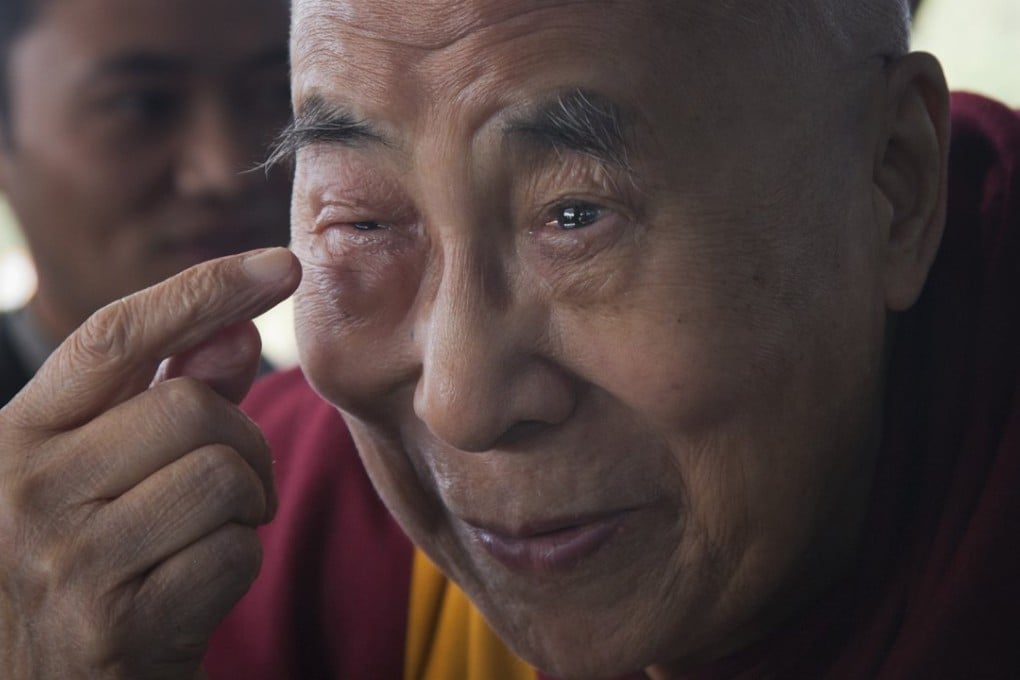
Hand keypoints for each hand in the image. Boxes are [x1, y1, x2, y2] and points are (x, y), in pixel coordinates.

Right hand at [0, 248, 299, 678]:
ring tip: (211, 530)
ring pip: (222, 475)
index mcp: (12, 440)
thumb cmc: (76, 569)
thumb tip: (236, 331)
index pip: (113, 337)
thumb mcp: (94, 477)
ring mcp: (68, 562)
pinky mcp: (118, 627)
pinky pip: (234, 553)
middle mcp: (26, 492)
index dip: (203, 290)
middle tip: (234, 479)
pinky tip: (197, 585)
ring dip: (247, 502)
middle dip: (241, 438)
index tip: (279, 264)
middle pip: (191, 408)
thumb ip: (161, 400)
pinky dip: (239, 561)